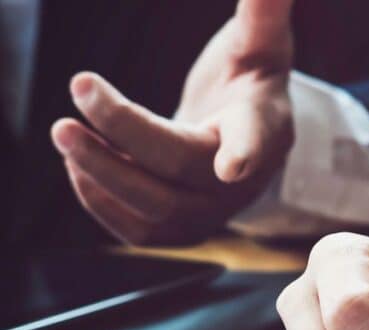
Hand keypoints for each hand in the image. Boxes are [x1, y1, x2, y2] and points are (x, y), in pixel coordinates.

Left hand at [50, 0, 294, 244]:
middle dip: (126, 134)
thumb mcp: (258, 44)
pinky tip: (78, 163)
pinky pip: (141, 231)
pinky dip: (102, 200)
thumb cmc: (249, 82)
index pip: (258, 140)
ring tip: (66, 134)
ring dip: (105, 174)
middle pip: (184, 168)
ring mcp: (214, 210)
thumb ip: (262, 14)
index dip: (246, 153)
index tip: (232, 167)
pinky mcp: (184, 229)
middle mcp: (243, 179)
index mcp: (265, 127)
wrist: (245, 139)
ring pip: (159, 210)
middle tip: (76, 96)